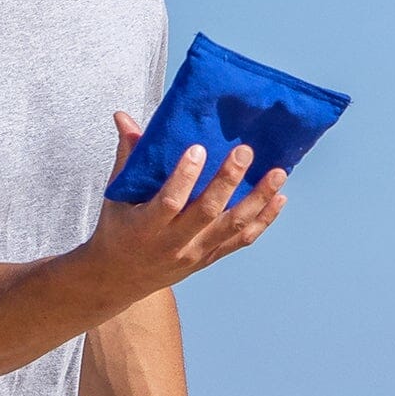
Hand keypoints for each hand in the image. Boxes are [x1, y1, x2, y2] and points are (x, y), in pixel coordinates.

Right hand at [82, 114, 286, 304]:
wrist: (120, 278)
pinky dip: (264, 219)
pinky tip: (279, 198)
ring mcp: (195, 253)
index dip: (184, 177)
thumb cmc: (117, 231)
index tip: (198, 149)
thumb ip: (127, 157)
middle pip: (207, 212)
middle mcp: (173, 244)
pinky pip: (241, 240)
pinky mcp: (209, 258)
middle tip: (244, 151)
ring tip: (278, 172)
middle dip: (228, 180)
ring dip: (258, 199)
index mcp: (145, 227)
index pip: (169, 202)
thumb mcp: (116, 197)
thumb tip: (123, 117)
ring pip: (232, 226)